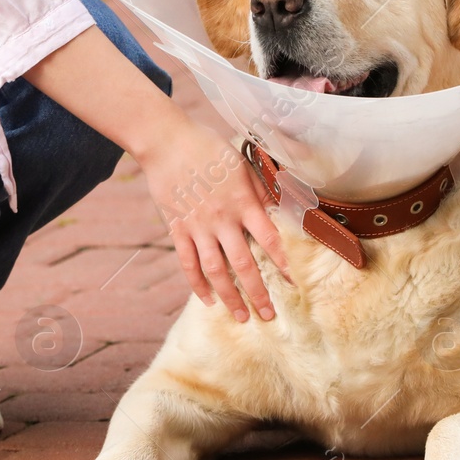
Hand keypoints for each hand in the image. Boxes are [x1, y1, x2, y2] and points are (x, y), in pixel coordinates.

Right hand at [22, 26, 289, 320]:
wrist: (167, 141)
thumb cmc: (208, 148)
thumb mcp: (241, 165)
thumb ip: (259, 191)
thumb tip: (276, 212)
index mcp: (242, 202)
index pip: (268, 239)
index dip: (282, 263)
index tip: (292, 283)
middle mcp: (222, 219)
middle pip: (244, 264)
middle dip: (258, 293)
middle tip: (268, 316)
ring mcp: (198, 227)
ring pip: (216, 271)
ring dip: (230, 297)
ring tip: (240, 317)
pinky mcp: (177, 229)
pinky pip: (188, 263)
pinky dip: (197, 284)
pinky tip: (208, 300)